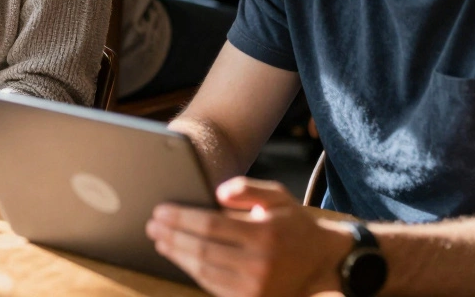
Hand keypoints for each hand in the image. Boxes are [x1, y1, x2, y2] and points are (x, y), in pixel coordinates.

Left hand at [146, 177, 353, 296]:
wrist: (323, 263)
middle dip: (171, 235)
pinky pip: (212, 286)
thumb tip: (218, 192)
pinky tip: (179, 257)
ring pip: (202, 271)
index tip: (160, 210)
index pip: (210, 225)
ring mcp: (255, 287)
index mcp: (264, 234)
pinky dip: (192, 271)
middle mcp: (259, 264)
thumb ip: (248, 188)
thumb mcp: (278, 197)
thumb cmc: (293, 225)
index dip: (180, 218)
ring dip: (176, 255)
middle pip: (200, 249)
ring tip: (160, 239)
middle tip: (151, 224)